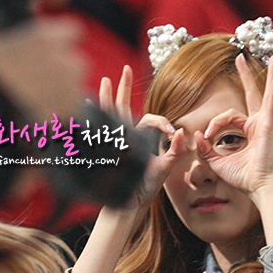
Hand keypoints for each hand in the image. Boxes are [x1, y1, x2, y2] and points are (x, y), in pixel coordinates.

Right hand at [97, 65, 185, 211]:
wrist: (130, 203)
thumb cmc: (146, 188)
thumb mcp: (165, 168)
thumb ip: (174, 151)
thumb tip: (183, 131)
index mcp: (142, 139)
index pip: (149, 120)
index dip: (163, 122)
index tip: (173, 134)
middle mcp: (127, 137)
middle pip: (124, 107)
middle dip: (123, 88)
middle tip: (124, 69)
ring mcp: (114, 141)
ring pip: (110, 114)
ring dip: (107, 96)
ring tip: (104, 80)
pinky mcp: (106, 148)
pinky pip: (99, 129)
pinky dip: (95, 115)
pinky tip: (89, 103)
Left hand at [195, 54, 272, 197]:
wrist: (257, 187)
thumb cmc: (242, 177)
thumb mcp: (216, 161)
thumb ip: (206, 148)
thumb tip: (196, 134)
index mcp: (248, 130)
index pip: (228, 116)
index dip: (214, 124)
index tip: (206, 136)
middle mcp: (258, 123)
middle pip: (253, 94)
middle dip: (247, 75)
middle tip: (240, 58)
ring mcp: (265, 122)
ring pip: (265, 93)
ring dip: (269, 74)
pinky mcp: (268, 125)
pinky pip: (272, 103)